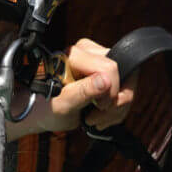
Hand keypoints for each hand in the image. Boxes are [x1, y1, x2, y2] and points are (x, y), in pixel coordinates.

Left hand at [4, 38, 133, 137]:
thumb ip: (83, 91)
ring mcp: (99, 62)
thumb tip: (106, 80)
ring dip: (116, 109)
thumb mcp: (62, 104)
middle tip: (96, 117)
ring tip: (95, 119)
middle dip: (115, 103)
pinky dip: (117, 109)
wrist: (43, 113)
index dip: (109, 92)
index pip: (110, 68)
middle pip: (123, 74)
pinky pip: (126, 89)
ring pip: (128, 84)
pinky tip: (101, 116)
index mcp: (76, 54)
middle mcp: (90, 52)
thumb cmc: (46, 106)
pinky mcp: (106, 74)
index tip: (96, 107)